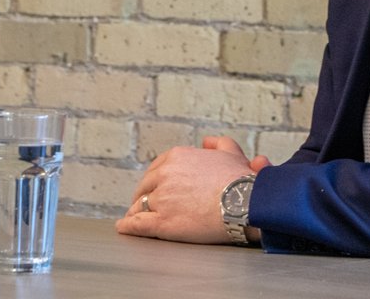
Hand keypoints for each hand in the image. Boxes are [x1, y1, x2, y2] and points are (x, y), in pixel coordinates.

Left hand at [115, 136, 268, 244]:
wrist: (246, 203)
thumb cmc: (240, 180)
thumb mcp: (231, 151)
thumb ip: (217, 143)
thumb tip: (207, 142)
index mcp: (176, 157)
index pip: (156, 169)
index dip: (154, 181)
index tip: (154, 188)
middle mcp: (165, 175)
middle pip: (145, 187)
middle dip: (143, 196)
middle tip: (144, 204)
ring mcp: (161, 199)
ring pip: (140, 206)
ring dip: (135, 212)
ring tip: (133, 218)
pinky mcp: (162, 222)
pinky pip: (137, 224)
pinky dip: (128, 226)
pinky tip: (124, 228)